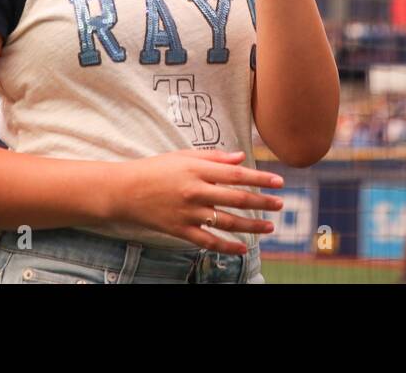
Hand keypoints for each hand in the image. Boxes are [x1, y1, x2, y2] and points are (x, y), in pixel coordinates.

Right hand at [112, 148, 283, 253]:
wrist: (124, 191)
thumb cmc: (155, 169)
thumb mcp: (183, 156)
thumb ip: (214, 157)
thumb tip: (241, 158)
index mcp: (197, 169)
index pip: (236, 174)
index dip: (260, 179)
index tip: (279, 182)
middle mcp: (195, 191)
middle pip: (237, 198)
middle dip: (262, 202)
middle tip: (280, 204)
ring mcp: (188, 212)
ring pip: (227, 222)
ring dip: (252, 226)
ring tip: (269, 226)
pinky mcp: (181, 230)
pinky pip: (209, 241)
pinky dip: (227, 247)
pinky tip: (243, 248)